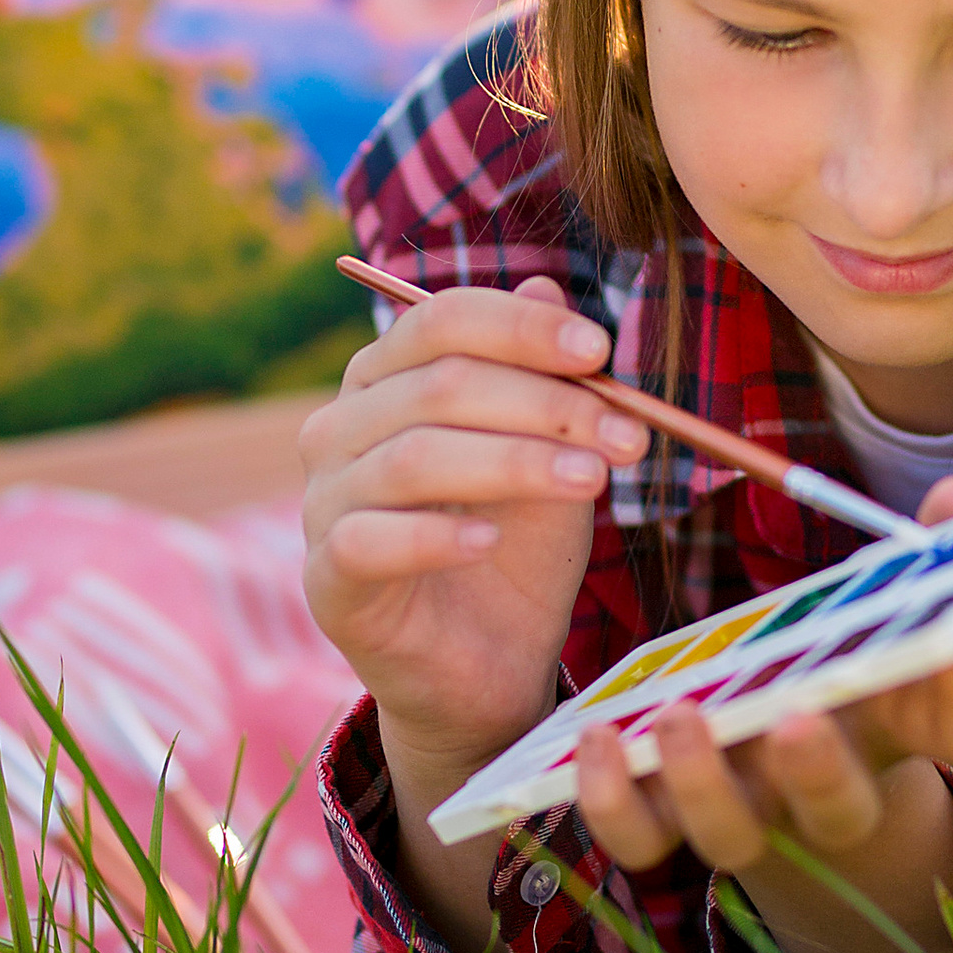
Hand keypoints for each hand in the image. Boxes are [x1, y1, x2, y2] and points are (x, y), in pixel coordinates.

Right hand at [301, 272, 649, 783]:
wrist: (487, 669)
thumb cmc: (515, 551)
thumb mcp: (549, 453)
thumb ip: (544, 377)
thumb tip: (548, 284)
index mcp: (386, 380)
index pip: (441, 320)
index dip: (522, 328)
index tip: (600, 351)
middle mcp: (339, 429)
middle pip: (438, 385)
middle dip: (546, 403)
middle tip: (628, 435)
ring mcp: (324, 503)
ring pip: (414, 456)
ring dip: (515, 462)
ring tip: (592, 481)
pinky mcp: (327, 578)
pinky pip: (370, 539)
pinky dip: (436, 535)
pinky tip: (490, 541)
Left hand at [567, 477, 952, 952]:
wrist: (786, 762)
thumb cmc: (843, 663)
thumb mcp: (884, 612)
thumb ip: (920, 560)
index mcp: (908, 733)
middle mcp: (834, 794)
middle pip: (841, 807)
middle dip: (820, 766)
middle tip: (800, 714)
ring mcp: (753, 816)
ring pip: (735, 836)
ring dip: (704, 781)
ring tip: (682, 713)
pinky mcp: (674, 822)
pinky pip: (644, 838)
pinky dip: (614, 799)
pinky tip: (597, 735)